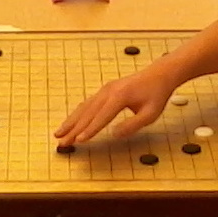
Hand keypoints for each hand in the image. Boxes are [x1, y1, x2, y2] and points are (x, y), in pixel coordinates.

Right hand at [54, 67, 175, 145]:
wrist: (159, 74)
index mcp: (120, 97)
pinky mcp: (105, 90)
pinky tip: (71, 122)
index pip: (102, 117)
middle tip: (61, 142)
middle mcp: (108, 91)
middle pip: (88, 113)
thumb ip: (131, 125)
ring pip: (84, 107)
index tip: (78, 141)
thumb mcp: (150, 114)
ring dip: (71, 121)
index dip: (90, 130)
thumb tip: (113, 134)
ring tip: (59, 133)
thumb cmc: (156, 95)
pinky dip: (77, 114)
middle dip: (74, 129)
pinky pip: (88, 103)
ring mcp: (105, 90)